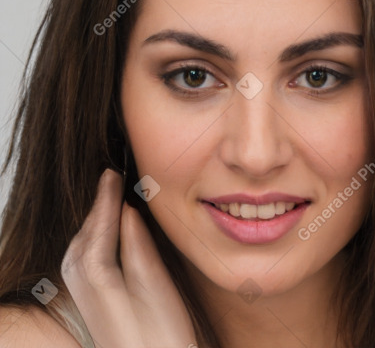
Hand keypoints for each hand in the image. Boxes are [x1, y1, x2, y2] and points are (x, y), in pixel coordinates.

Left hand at [61, 169, 197, 347]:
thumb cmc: (165, 336)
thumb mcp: (158, 288)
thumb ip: (138, 247)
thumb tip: (127, 211)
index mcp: (101, 285)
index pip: (97, 232)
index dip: (105, 201)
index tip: (112, 174)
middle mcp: (85, 292)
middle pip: (83, 239)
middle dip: (96, 207)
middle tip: (110, 177)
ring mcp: (86, 301)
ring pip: (79, 250)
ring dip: (93, 221)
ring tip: (108, 197)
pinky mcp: (92, 306)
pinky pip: (82, 263)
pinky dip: (92, 239)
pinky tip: (105, 233)